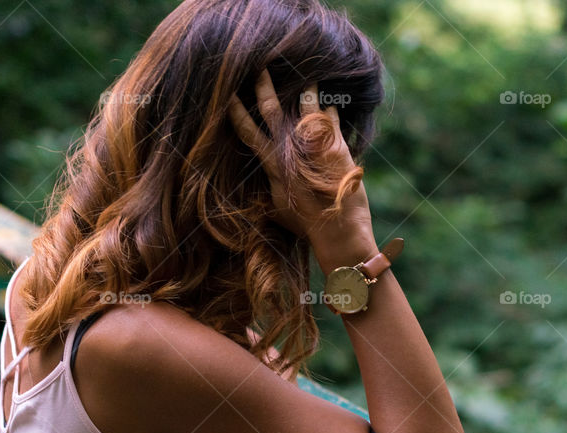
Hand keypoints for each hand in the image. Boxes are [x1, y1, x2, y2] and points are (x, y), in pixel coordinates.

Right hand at [227, 69, 372, 241]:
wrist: (338, 231)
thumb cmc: (307, 227)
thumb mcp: (280, 212)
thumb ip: (271, 195)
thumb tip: (263, 196)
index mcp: (273, 166)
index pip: (248, 133)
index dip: (237, 113)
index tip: (228, 96)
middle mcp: (290, 152)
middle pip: (272, 111)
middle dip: (264, 87)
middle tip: (260, 67)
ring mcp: (314, 148)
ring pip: (306, 108)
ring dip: (306, 89)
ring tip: (307, 73)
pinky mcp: (336, 148)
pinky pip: (330, 120)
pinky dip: (330, 110)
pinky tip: (331, 102)